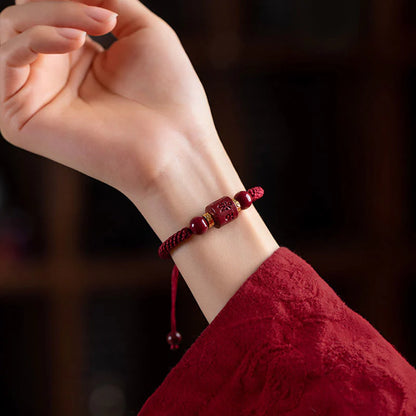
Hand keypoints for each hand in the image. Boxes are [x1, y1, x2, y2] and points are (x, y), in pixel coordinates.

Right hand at [0, 0, 278, 322]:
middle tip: (105, 15)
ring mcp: (36, 97)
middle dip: (61, 2)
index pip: (48, 10)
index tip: (106, 5)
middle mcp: (54, 77)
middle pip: (26, 15)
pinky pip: (5, 60)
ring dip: (52, 12)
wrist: (176, 145)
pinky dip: (36, 38)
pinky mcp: (20, 119)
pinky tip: (74, 41)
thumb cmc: (170, 94)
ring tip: (101, 24)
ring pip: (12, 30)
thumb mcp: (143, 31)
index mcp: (79, 59)